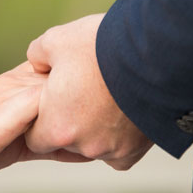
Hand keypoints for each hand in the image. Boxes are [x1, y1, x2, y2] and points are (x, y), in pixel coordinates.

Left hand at [25, 14, 152, 169]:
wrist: (155, 52)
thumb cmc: (102, 45)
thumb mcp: (57, 39)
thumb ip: (38, 57)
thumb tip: (38, 64)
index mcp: (57, 126)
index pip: (37, 137)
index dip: (43, 116)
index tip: (55, 99)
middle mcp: (84, 146)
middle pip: (68, 142)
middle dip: (71, 121)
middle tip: (85, 91)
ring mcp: (112, 150)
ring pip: (95, 145)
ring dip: (97, 128)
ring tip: (108, 95)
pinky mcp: (136, 150)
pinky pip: (120, 152)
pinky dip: (120, 138)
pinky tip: (123, 115)